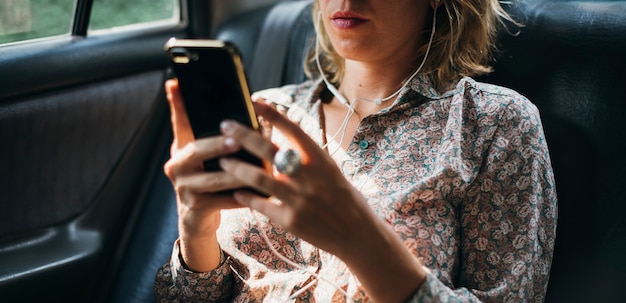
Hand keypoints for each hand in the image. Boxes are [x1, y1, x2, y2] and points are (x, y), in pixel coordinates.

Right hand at [163, 78, 244, 270]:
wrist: (198, 217)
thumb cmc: (211, 178)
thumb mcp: (210, 156)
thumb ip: (223, 136)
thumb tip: (252, 112)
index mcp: (181, 148)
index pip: (179, 122)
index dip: (176, 104)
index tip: (176, 83)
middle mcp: (177, 166)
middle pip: (196, 151)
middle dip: (218, 145)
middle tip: (236, 140)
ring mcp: (184, 188)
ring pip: (214, 179)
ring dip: (238, 174)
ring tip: (258, 168)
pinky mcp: (195, 208)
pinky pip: (223, 201)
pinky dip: (242, 196)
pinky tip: (259, 193)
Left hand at [218, 101, 372, 256]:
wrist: (357, 235)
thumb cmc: (344, 199)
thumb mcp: (331, 172)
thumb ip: (307, 159)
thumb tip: (281, 143)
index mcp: (321, 161)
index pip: (294, 130)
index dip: (273, 114)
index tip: (255, 101)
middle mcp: (310, 177)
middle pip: (269, 150)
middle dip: (243, 136)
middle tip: (225, 126)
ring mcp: (299, 199)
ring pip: (259, 177)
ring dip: (236, 167)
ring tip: (222, 160)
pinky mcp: (291, 220)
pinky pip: (261, 205)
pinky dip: (246, 197)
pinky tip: (236, 192)